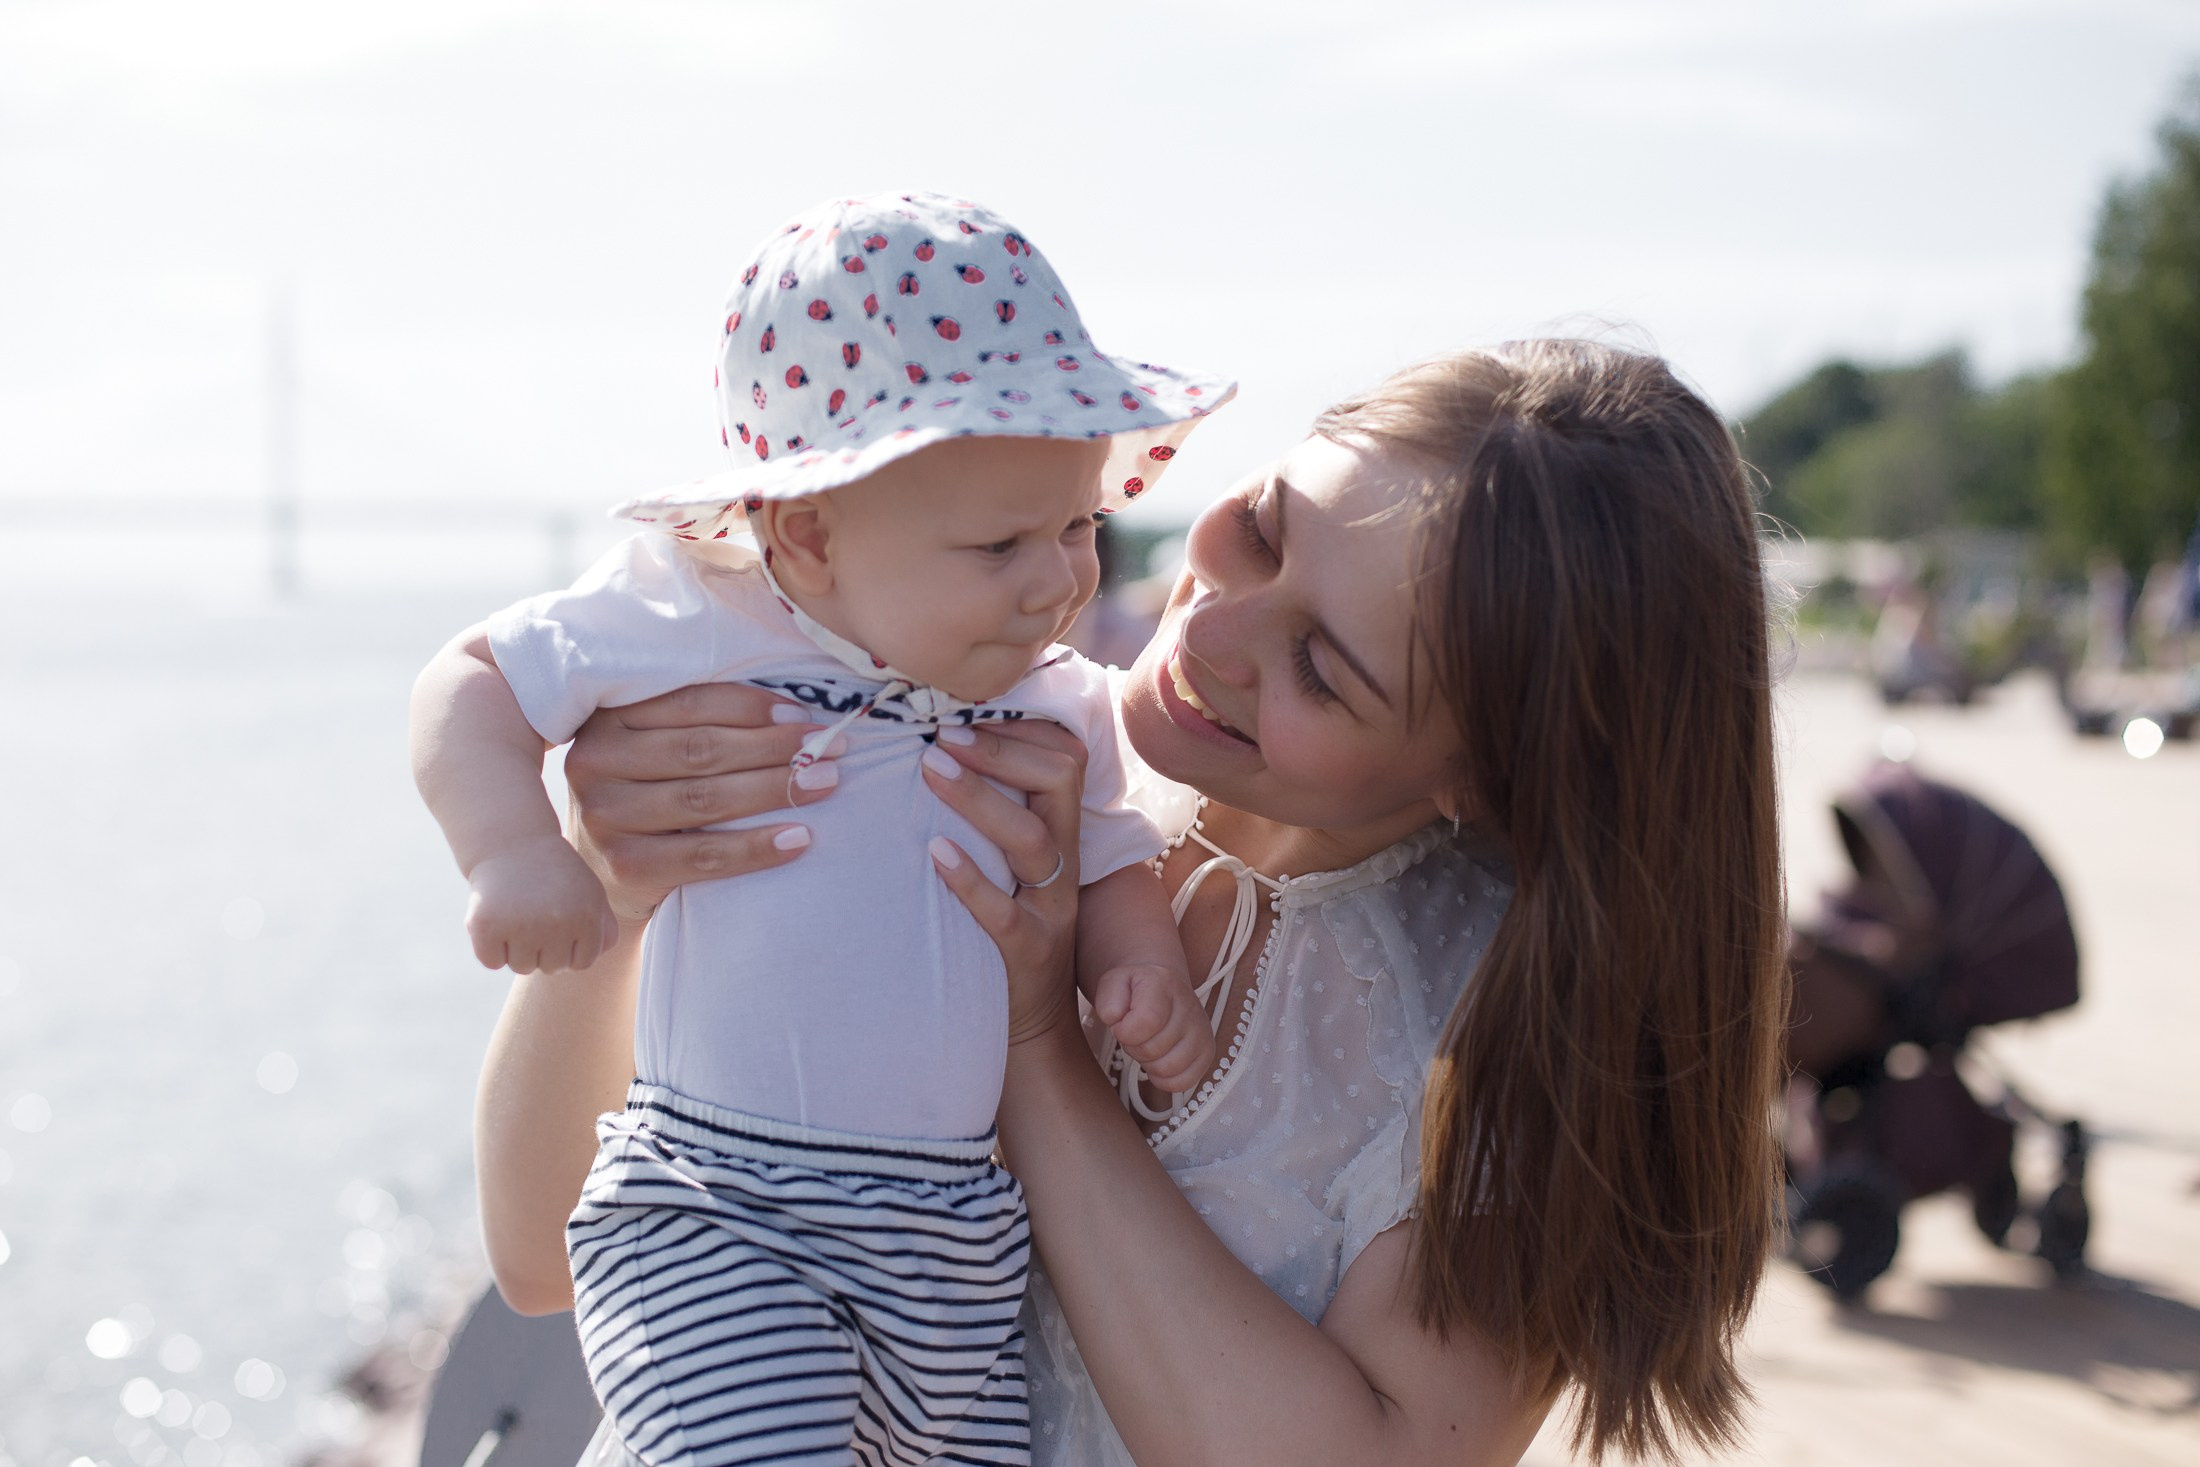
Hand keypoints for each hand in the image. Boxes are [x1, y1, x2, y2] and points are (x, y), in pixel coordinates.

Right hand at [466, 835, 620, 973]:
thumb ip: (605, 928)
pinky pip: (492, 962)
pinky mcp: (486, 926)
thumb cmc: (555, 873)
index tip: (561, 920)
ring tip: (518, 912)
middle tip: (536, 912)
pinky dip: (490, 947)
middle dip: (544, 947)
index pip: (581, 964)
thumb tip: (598, 956)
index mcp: (586, 917)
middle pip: (551, 968)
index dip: (569, 946)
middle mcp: (556, 923)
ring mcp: (520, 925)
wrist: (512, 843)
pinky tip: (496, 918)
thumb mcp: (591, 893)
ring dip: (517, 947)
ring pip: (521, 967)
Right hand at [562, 683, 836, 921]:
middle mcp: (594, 763)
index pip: (689, 704)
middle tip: (831, 747)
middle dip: (774, 747)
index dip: (751, 707)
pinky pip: (704, 855)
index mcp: (606, 720)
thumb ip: (696, 722)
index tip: (802, 714)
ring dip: (775, 789)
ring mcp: (605, 818)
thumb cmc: (649, 795)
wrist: (605, 876)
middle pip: (701, 750)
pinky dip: (757, 848)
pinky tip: (799, 838)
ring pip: (705, 798)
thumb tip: (792, 707)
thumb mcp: (653, 748)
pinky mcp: (625, 867)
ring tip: (825, 782)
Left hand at [921, 722, 1089, 1046]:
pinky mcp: (1027, 954)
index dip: (1021, 729)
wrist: (1030, 1025)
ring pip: (1032, 840)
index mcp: (1060, 835)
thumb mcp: (1010, 866)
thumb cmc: (1004, 928)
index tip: (964, 714)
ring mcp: (1050, 910)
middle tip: (941, 735)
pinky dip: (969, 880)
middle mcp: (1063, 865)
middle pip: (1058, 783)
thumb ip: (994, 814)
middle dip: (1000, 751)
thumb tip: (933, 747)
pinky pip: (1004, 914)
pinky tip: (934, 854)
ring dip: (980, 798)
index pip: (1064, 759)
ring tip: (931, 770)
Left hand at [1090, 963, 1215, 1093]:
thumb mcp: (1113, 984)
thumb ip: (1108, 1001)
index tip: (1121, 1025)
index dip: (1124, 1032)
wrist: (1161, 987)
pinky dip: (1164, 1078)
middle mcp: (1190, 1007)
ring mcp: (1202, 1032)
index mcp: (1165, 985)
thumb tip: (1115, 1019)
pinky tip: (1159, 1058)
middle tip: (1135, 1033)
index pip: (1146, 1022)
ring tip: (1148, 1043)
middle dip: (1134, 1046)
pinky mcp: (1207, 1053)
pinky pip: (1182, 1083)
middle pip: (1152, 1050)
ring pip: (1166, 1070)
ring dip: (1148, 1063)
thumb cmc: (1135, 989)